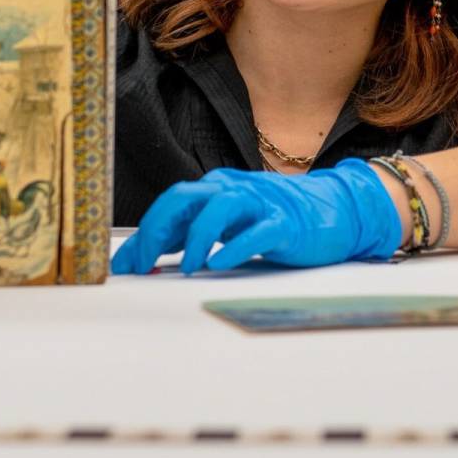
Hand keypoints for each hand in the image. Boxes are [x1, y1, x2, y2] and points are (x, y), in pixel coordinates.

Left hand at [111, 159, 401, 274]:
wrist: (332, 211)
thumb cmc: (272, 220)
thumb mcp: (226, 226)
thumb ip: (188, 237)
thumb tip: (143, 257)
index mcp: (216, 190)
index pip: (169, 206)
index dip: (143, 235)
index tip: (125, 266)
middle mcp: (233, 190)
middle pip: (185, 199)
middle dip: (158, 231)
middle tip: (145, 263)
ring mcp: (260, 204)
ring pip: (220, 208)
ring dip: (198, 238)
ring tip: (188, 267)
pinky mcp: (285, 223)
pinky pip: (257, 232)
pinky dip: (235, 246)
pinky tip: (220, 263)